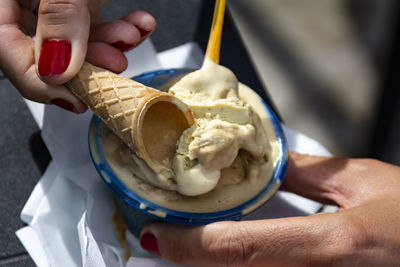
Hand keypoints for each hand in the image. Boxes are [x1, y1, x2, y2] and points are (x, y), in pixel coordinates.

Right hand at [0, 0, 155, 112]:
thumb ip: (59, 17)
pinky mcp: (82, 0)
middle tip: (112, 67)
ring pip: (78, 43)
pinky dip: (121, 30)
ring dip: (110, 49)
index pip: (6, 50)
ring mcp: (55, 3)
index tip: (76, 100)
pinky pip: (97, 25)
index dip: (40, 83)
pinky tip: (139, 25)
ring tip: (129, 38)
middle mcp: (27, 3)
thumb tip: (57, 70)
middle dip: (87, 67)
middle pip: (46, 53)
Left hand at [140, 152, 399, 265]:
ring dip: (215, 265)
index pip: (239, 247)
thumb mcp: (366, 184)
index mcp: (333, 245)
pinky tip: (240, 255)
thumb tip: (265, 164)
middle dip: (194, 259)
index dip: (189, 244)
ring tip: (196, 245)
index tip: (157, 237)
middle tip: (169, 241)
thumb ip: (308, 174)